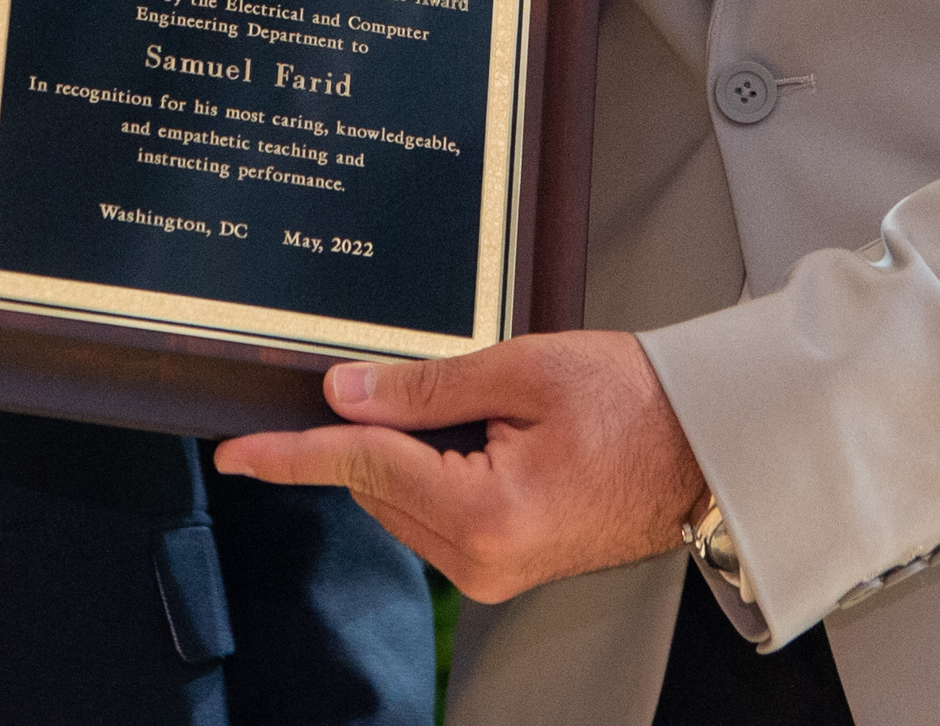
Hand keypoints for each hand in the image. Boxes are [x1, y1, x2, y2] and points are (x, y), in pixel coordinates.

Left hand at [213, 331, 702, 601]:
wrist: (702, 444)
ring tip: (473, 403)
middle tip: (379, 377)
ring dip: (400, 448)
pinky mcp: (503, 563)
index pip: (362, 467)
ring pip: (399, 499)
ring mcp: (493, 571)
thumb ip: (424, 386)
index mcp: (486, 515)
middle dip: (363, 431)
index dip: (292, 451)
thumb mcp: (522, 369)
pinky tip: (468, 431)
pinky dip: (428, 467)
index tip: (237, 450)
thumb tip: (344, 392)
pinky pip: (433, 510)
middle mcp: (482, 560)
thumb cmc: (634, 401)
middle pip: (376, 485)